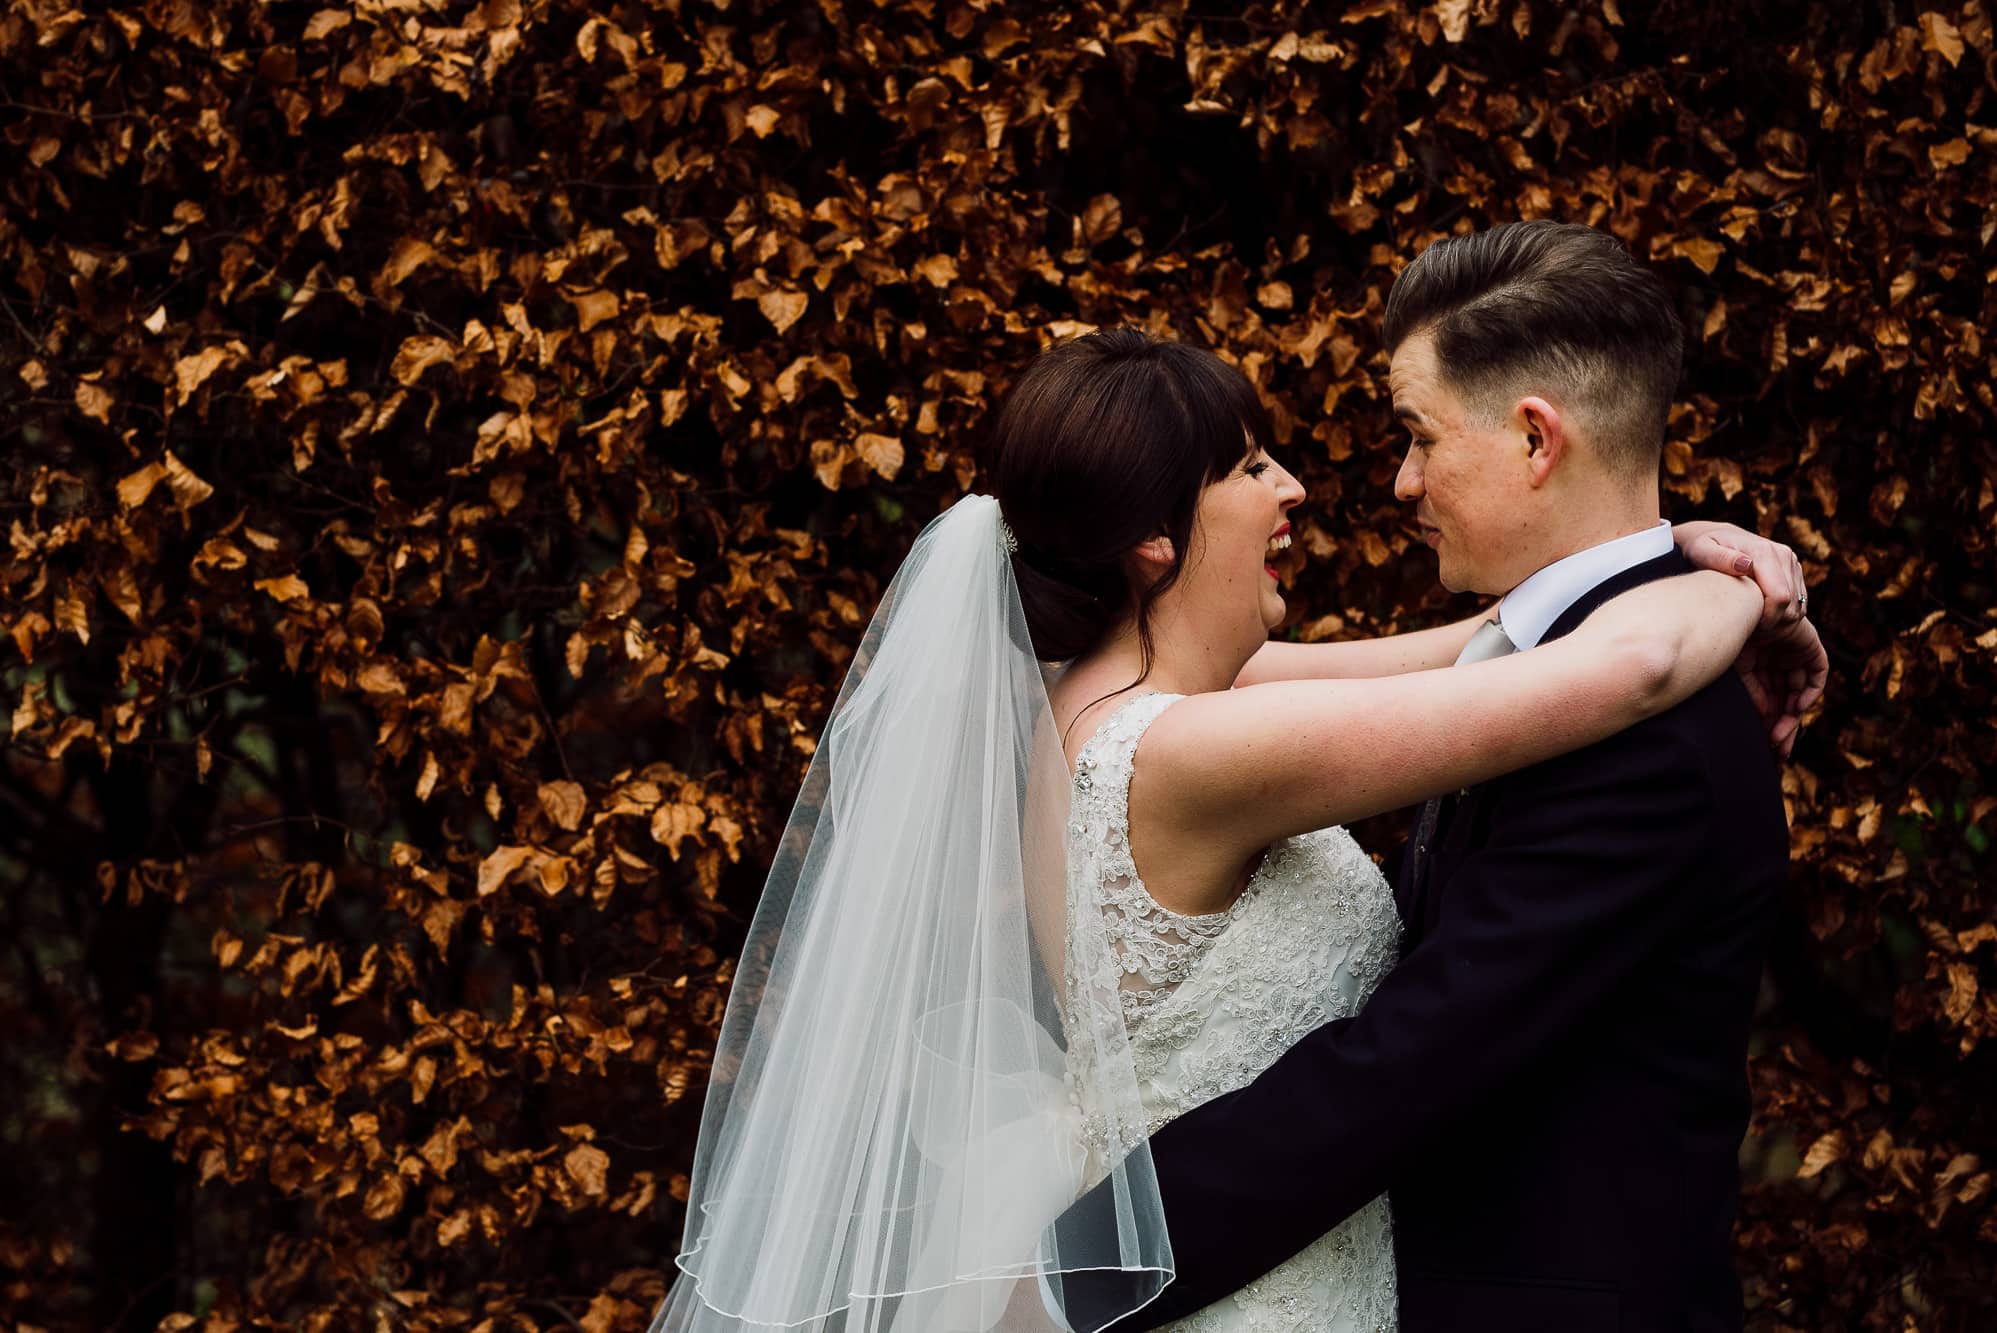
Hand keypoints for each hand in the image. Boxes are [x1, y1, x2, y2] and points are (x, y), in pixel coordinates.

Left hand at [1674, 520, 1808, 632]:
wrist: (1713, 535)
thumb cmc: (1701, 547)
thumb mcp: (1701, 550)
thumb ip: (1719, 558)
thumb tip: (1745, 565)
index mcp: (1764, 552)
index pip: (1780, 597)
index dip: (1766, 619)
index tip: (1744, 624)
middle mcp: (1783, 554)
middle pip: (1791, 605)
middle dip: (1771, 622)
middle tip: (1745, 624)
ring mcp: (1791, 562)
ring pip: (1797, 606)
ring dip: (1778, 620)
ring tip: (1750, 618)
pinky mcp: (1794, 569)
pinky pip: (1799, 603)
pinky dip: (1783, 614)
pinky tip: (1760, 613)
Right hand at [1730, 614, 1827, 759]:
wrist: (1739, 605)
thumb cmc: (1728, 635)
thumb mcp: (1738, 671)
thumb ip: (1753, 693)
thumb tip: (1765, 718)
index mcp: (1757, 664)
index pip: (1768, 698)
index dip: (1769, 721)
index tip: (1766, 743)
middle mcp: (1776, 660)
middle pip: (1786, 699)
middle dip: (1784, 725)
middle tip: (1780, 750)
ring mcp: (1793, 651)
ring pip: (1800, 691)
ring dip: (1794, 715)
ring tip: (1783, 736)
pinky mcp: (1808, 644)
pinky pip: (1817, 673)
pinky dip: (1810, 691)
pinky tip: (1797, 707)